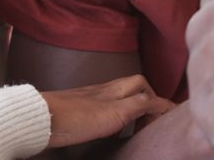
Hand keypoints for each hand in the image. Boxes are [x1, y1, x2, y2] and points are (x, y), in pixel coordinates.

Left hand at [41, 74, 174, 147]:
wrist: (41, 118)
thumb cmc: (77, 118)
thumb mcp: (115, 113)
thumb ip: (138, 106)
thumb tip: (159, 102)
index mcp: (117, 91)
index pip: (147, 92)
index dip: (162, 103)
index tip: (173, 115)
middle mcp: (107, 90)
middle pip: (135, 86)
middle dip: (149, 98)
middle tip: (154, 119)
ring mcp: (92, 97)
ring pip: (121, 95)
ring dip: (133, 105)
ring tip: (137, 124)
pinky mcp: (80, 106)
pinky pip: (107, 104)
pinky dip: (118, 112)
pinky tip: (112, 126)